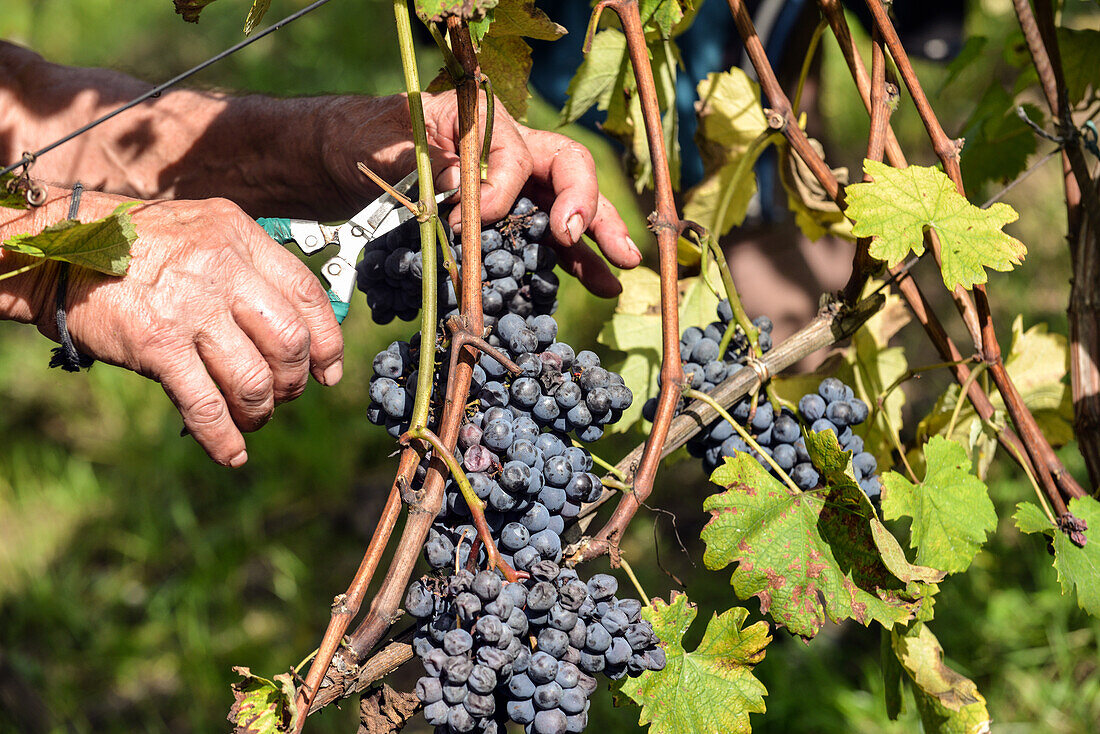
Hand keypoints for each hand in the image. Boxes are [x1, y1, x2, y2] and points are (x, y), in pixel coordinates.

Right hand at [5, 190, 343, 465]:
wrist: (59, 250)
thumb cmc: (136, 247)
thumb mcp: (202, 233)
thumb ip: (248, 268)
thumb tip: (296, 328)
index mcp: (239, 236)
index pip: (308, 294)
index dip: (328, 341)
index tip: (329, 371)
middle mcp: (221, 267)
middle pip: (290, 341)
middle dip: (294, 381)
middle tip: (283, 396)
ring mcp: (191, 306)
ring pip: (255, 379)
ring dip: (261, 411)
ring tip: (252, 418)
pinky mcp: (158, 343)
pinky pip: (206, 405)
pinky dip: (224, 438)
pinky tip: (231, 453)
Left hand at [327, 92, 641, 296]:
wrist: (344, 160)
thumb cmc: (367, 140)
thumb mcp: (391, 142)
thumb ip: (432, 160)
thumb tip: (467, 185)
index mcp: (487, 125)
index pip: (521, 157)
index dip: (502, 192)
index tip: (463, 221)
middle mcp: (512, 153)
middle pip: (569, 172)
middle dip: (590, 209)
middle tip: (613, 248)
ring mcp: (514, 188)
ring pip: (568, 207)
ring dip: (596, 239)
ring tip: (621, 271)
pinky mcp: (506, 221)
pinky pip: (546, 238)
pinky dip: (573, 260)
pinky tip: (598, 282)